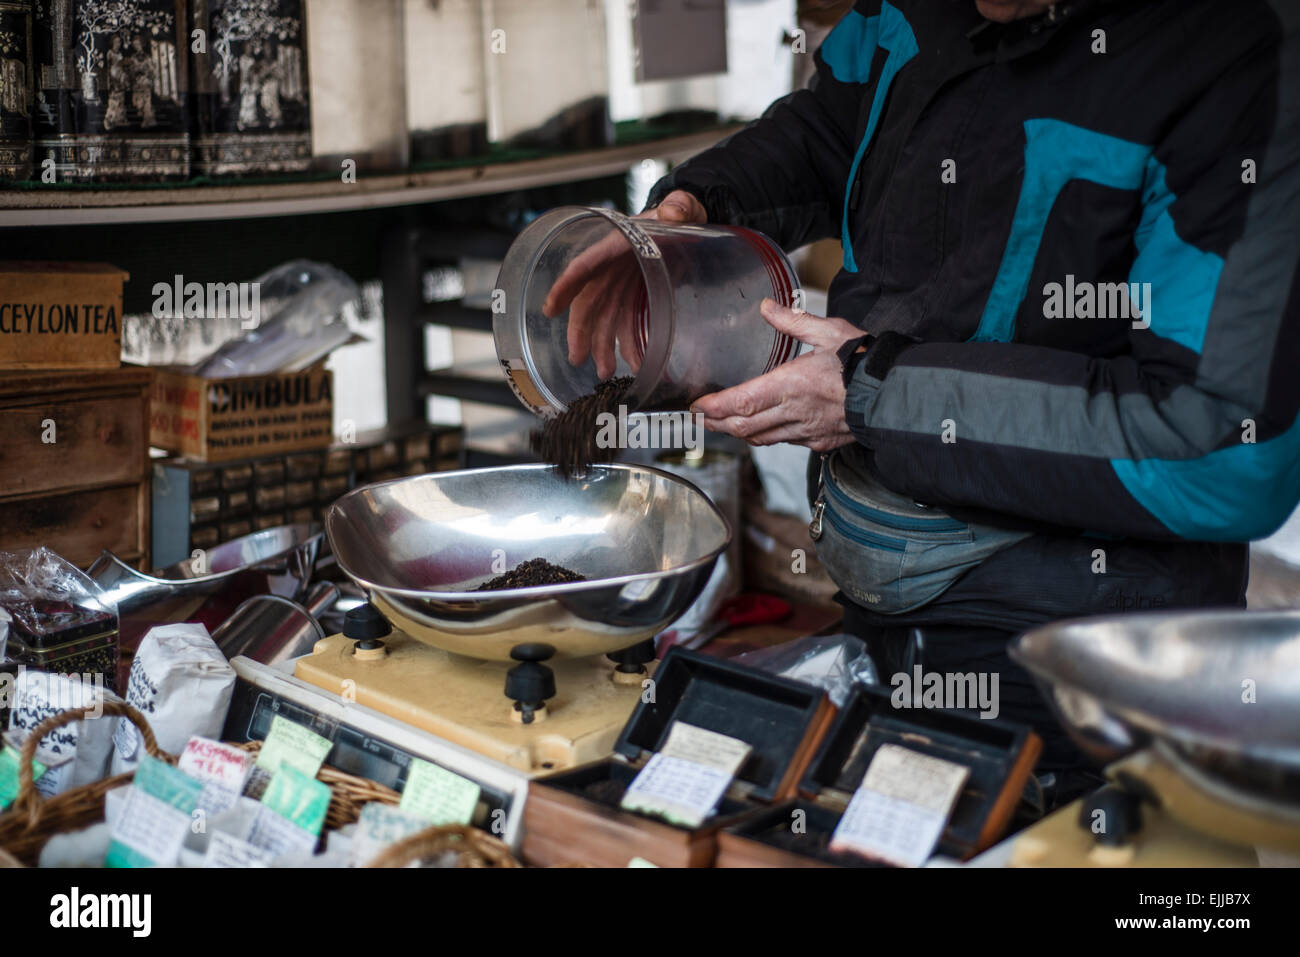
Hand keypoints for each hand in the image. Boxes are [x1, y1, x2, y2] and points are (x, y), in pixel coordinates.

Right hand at [542, 190, 705, 380]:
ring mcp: (622, 284)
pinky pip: (626, 323)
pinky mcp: (635, 296)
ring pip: (605, 318)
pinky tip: (634, 364)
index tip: (550, 308)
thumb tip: (675, 211)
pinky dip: (628, 345)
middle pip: (590, 300)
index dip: (566, 285)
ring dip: (602, 346)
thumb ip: (681, 207)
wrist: (690, 224)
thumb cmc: (681, 213)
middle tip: (578, 358)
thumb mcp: (684, 207)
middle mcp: (614, 266)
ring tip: (606, 373)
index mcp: (619, 243)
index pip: (586, 264)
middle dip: (581, 331)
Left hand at [692, 299, 862, 451]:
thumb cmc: (865, 361)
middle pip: (744, 427)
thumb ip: (794, 321)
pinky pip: (784, 442)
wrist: (896, 393)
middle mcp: (795, 413)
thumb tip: (768, 307)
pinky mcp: (819, 442)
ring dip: (738, 433)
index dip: (715, 407)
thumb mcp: (830, 331)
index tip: (697, 406)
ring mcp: (807, 431)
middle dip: (717, 424)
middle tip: (698, 418)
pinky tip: (760, 428)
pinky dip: (766, 436)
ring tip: (721, 424)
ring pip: (762, 439)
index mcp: (793, 385)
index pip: (743, 402)